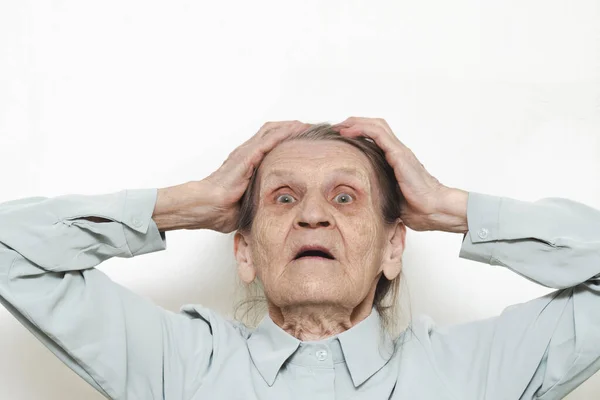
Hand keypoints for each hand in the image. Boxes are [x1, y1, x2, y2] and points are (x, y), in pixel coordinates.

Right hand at [201, 120, 310, 232]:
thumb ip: (260, 200)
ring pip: (271, 131)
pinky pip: (268, 140)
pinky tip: (296, 130)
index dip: (285, 139)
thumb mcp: (248, 202)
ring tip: (306, 125)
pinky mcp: (247, 157)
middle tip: (308, 128)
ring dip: (289, 127)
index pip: (268, 143)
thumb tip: (273, 211)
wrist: (208, 206)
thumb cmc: (222, 208)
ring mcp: (246, 153)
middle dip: (290, 128)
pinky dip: (283, 134)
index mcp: (247, 163)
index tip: (302, 141)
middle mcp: (246, 154)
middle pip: (271, 132)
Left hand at [333, 117, 454, 231]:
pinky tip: (348, 132)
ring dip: (355, 123)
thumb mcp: (388, 194)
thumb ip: (376, 188)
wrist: (432, 209)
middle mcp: (397, 151)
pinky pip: (378, 134)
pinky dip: (361, 129)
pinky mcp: (399, 154)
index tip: (340, 137)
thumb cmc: (415, 207)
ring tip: (339, 127)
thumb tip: (357, 196)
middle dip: (354, 123)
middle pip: (375, 126)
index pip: (375, 136)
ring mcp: (399, 151)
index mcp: (394, 159)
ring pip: (376, 125)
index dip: (358, 132)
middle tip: (336, 128)